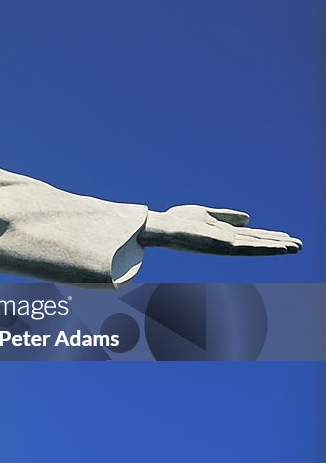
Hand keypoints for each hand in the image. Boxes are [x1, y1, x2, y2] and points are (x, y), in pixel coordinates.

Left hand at [138, 205, 301, 254]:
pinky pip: (248, 247)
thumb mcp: (206, 215)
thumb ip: (226, 217)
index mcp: (224, 235)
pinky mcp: (222, 246)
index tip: (288, 238)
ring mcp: (225, 245)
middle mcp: (227, 242)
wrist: (162, 228)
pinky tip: (278, 247)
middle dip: (278, 244)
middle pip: (257, 242)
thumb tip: (249, 218)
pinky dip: (265, 247)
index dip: (269, 237)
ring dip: (276, 247)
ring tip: (296, 247)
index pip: (251, 236)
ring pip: (256, 246)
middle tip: (300, 246)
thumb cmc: (178, 222)